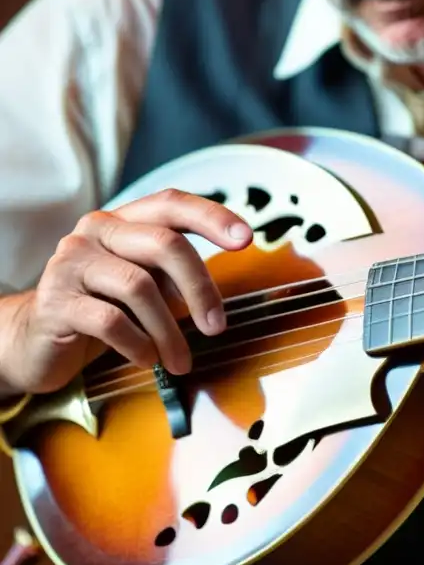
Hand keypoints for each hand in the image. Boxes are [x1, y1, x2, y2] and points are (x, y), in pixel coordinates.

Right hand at [0, 188, 251, 395]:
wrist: (35, 340)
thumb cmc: (102, 309)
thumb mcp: (144, 284)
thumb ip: (174, 275)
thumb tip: (213, 293)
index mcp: (123, 221)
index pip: (171, 203)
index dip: (211, 217)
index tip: (246, 239)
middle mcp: (95, 231)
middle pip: (165, 244)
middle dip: (200, 289)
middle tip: (217, 328)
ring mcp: (71, 263)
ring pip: (140, 287)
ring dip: (170, 332)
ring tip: (179, 361)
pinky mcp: (56, 301)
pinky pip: (112, 321)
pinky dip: (139, 345)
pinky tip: (146, 359)